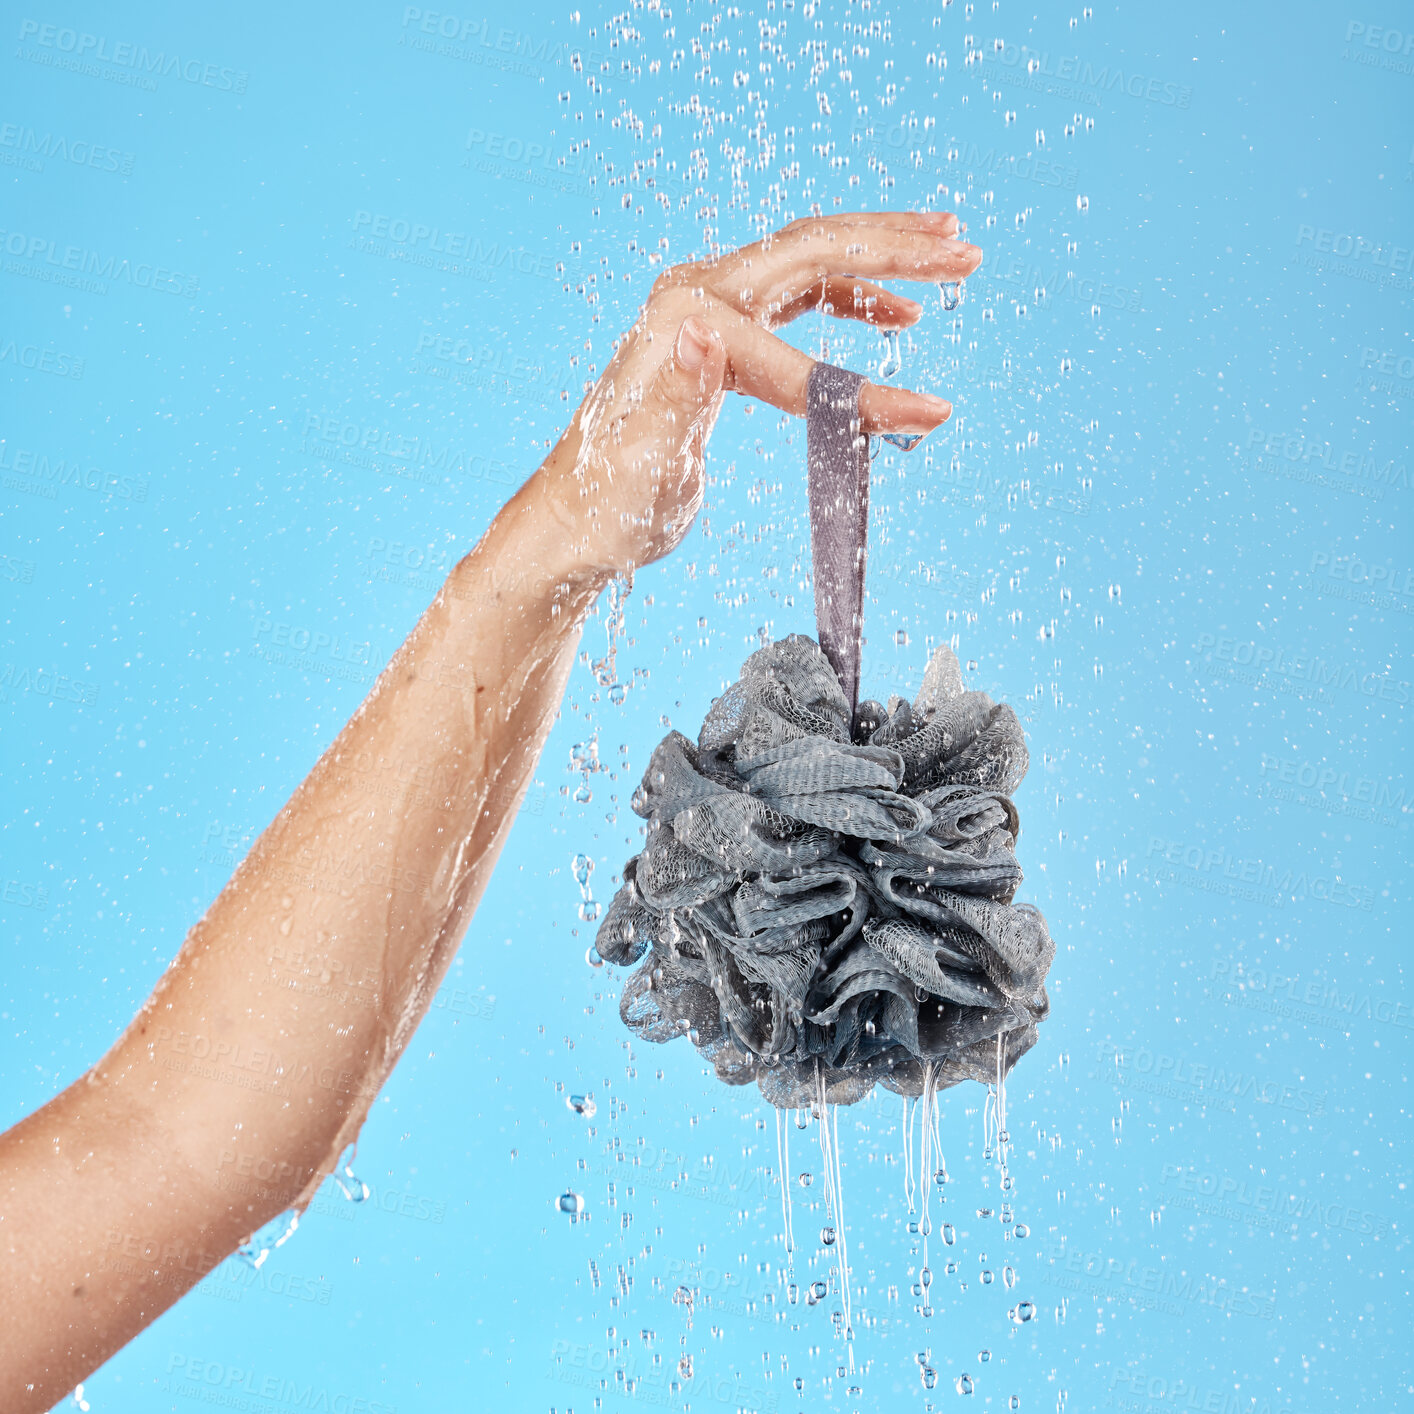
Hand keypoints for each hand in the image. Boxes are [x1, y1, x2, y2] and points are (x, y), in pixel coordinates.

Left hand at [536, 211, 981, 578]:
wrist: (574, 518)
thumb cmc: (610, 503)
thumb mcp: (646, 464)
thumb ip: (679, 397)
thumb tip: (701, 331)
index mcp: (685, 324)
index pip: (797, 354)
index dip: (865, 389)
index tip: (931, 414)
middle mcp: (695, 297)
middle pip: (814, 253)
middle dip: (894, 250)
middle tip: (966, 247)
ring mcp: (706, 308)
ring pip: (810, 263)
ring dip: (881, 260)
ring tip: (948, 259)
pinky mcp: (717, 331)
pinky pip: (796, 296)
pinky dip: (849, 298)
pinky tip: (893, 314)